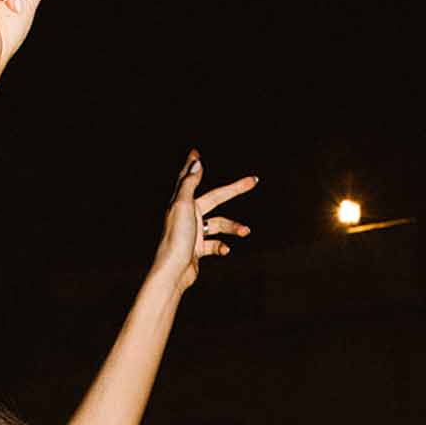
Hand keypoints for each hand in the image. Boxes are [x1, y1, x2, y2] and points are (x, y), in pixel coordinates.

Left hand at [152, 151, 255, 291]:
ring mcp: (193, 233)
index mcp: (183, 203)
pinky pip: (214, 244)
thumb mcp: (183, 206)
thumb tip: (196, 162)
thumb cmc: (175, 238)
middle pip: (215, 198)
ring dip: (233, 227)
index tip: (196, 153)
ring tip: (246, 231)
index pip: (191, 179)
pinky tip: (225, 250)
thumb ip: (189, 183)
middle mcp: (188, 215)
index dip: (194, 166)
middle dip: (234, 190)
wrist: (173, 271)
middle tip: (253, 181)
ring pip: (218, 224)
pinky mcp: (197, 250)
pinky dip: (222, 246)